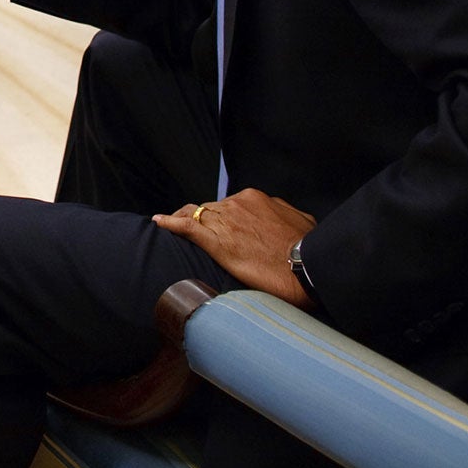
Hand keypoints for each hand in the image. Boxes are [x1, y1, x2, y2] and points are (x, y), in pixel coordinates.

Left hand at [152, 189, 316, 307]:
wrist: (306, 268)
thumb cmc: (308, 250)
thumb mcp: (303, 223)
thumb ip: (287, 216)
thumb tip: (287, 218)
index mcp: (255, 199)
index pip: (230, 205)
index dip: (223, 217)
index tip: (222, 228)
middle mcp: (236, 204)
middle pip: (211, 209)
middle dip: (205, 220)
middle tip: (199, 234)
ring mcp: (224, 220)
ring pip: (196, 214)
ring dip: (185, 221)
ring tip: (172, 227)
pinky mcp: (215, 241)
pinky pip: (186, 226)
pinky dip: (170, 222)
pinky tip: (159, 222)